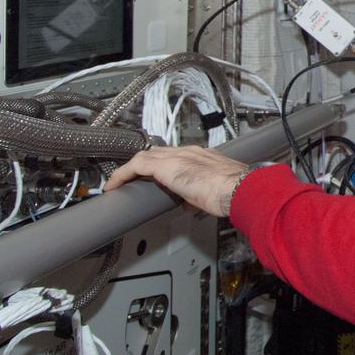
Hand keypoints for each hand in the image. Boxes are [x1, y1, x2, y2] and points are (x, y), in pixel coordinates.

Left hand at [106, 146, 247, 216]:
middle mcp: (189, 152)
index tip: (154, 177)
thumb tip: (191, 202)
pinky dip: (123, 174)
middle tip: (133, 178)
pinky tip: (115, 184)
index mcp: (203, 156)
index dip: (161, 166)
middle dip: (144, 165)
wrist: (239, 188)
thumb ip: (199, 193)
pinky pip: (136, 165)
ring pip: (146, 156)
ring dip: (132, 169)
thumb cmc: (234, 191)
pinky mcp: (166, 166)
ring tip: (121, 182)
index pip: (175, 156)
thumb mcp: (214, 191)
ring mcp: (178, 156)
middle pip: (157, 153)